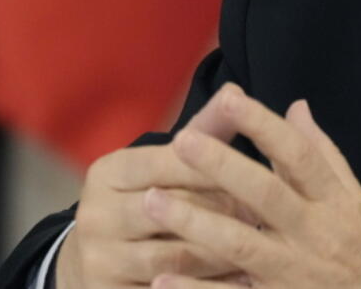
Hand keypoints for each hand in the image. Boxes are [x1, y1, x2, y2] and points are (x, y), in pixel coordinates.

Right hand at [56, 97, 262, 288]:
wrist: (92, 259)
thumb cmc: (144, 197)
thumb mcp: (164, 163)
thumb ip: (203, 130)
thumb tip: (236, 91)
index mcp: (108, 171)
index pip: (172, 162)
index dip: (219, 166)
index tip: (262, 172)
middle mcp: (96, 213)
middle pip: (174, 208)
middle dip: (225, 210)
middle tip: (269, 214)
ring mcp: (99, 258)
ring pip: (176, 256)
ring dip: (223, 253)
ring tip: (261, 249)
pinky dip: (208, 287)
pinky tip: (241, 282)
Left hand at [143, 83, 360, 288]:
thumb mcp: (355, 198)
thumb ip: (323, 153)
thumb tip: (296, 107)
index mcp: (332, 200)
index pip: (298, 155)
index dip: (264, 126)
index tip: (231, 98)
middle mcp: (312, 233)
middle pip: (265, 194)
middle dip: (222, 166)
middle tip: (182, 141)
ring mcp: (292, 273)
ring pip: (240, 245)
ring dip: (196, 223)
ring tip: (152, 201)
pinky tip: (160, 279)